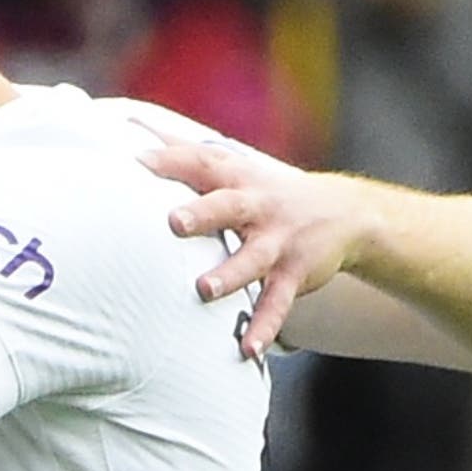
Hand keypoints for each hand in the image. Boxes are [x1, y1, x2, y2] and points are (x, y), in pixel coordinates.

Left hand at [137, 131, 373, 357]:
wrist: (344, 213)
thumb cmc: (261, 188)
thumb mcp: (228, 163)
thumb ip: (179, 147)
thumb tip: (127, 120)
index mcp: (234, 177)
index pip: (199, 162)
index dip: (169, 160)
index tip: (133, 161)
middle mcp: (256, 206)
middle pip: (227, 206)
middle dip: (202, 213)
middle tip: (173, 222)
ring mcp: (277, 241)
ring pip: (252, 259)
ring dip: (229, 274)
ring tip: (204, 289)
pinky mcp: (294, 273)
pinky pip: (277, 303)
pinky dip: (264, 326)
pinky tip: (247, 350)